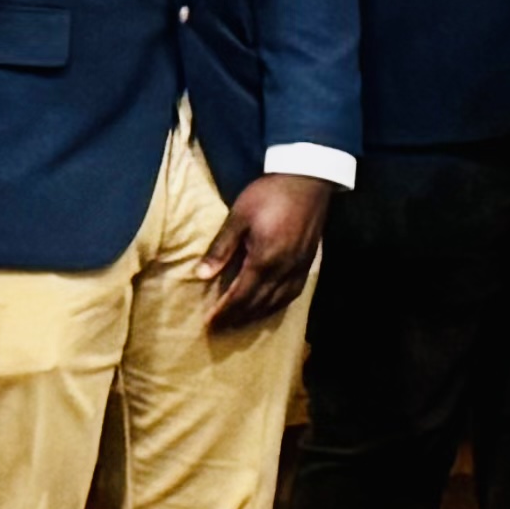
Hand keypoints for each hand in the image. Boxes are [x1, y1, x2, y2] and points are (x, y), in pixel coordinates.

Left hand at [201, 170, 335, 330]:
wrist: (308, 179)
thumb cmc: (269, 194)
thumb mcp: (238, 216)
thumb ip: (221, 248)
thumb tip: (201, 275)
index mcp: (265, 259)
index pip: (241, 296)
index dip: (225, 312)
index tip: (209, 324)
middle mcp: (284, 270)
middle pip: (258, 304)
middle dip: (237, 319)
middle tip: (220, 329)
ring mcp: (299, 268)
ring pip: (277, 303)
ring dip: (256, 316)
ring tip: (239, 323)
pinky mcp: (308, 263)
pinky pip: (292, 294)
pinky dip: (276, 306)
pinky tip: (267, 306)